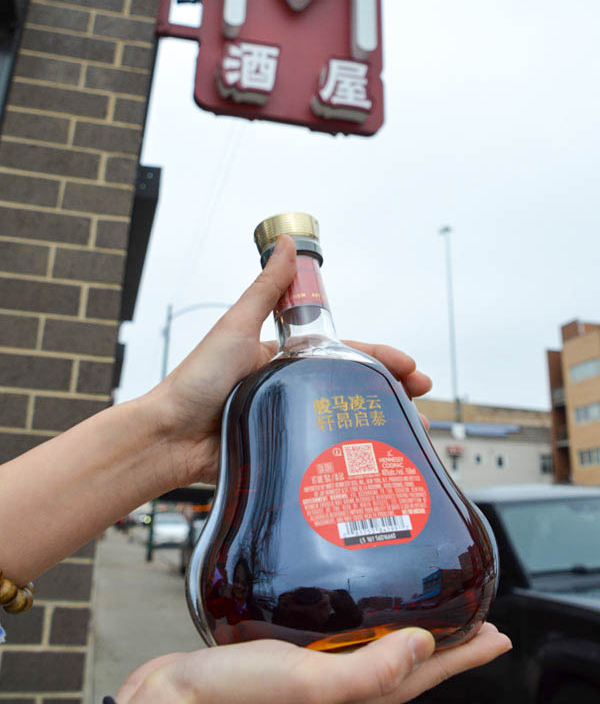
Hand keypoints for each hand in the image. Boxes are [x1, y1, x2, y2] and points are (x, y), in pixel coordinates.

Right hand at [115, 622, 510, 702]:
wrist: (167, 697)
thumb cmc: (229, 699)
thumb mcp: (307, 688)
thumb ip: (366, 674)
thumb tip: (424, 645)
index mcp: (352, 700)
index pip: (423, 677)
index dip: (464, 657)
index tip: (497, 634)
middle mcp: (341, 689)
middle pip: (408, 665)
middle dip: (446, 644)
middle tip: (475, 620)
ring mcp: (316, 674)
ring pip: (377, 650)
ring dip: (407, 629)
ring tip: (427, 607)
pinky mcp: (291, 656)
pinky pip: (342, 638)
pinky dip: (362, 620)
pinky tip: (357, 603)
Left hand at [147, 235, 431, 487]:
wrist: (167, 436)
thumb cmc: (197, 379)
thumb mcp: (236, 327)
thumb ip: (265, 289)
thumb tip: (286, 242)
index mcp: (283, 359)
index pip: (343, 353)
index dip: (378, 357)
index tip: (409, 366)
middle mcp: (289, 389)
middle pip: (350, 387)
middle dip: (390, 390)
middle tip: (420, 398)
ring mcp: (286, 421)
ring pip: (342, 421)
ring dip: (378, 424)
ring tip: (409, 431)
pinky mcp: (279, 452)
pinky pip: (320, 451)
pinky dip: (349, 454)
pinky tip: (372, 461)